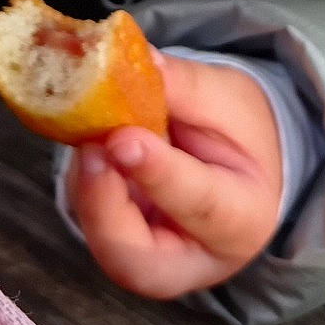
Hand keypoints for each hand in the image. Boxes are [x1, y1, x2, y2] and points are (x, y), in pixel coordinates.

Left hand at [67, 53, 283, 297]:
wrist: (236, 165)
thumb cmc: (240, 135)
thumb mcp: (228, 97)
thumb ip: (183, 86)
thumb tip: (133, 63)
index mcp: (242, 221)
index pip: (200, 207)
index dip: (158, 175)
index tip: (123, 140)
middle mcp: (193, 258)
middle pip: (137, 261)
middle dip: (103, 206)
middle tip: (90, 148)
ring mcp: (148, 261)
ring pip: (102, 241)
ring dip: (87, 184)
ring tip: (94, 128)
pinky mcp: (116, 245)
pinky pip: (88, 221)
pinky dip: (82, 179)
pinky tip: (91, 139)